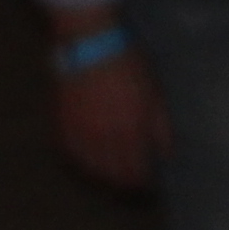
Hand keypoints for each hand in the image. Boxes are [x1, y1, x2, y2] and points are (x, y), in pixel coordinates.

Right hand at [51, 45, 168, 193]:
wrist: (91, 44)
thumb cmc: (129, 66)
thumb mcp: (154, 94)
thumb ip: (160, 126)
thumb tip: (166, 153)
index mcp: (132, 129)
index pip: (137, 169)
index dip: (142, 181)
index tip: (147, 185)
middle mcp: (105, 136)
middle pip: (113, 173)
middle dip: (123, 182)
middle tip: (129, 185)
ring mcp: (81, 130)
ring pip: (90, 166)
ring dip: (101, 175)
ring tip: (109, 177)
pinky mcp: (62, 121)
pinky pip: (70, 151)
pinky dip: (79, 160)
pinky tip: (86, 160)